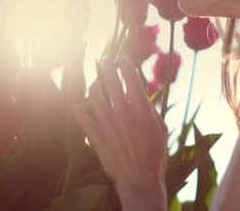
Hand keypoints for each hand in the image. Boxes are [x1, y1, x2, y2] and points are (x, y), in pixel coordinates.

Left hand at [72, 57, 167, 193]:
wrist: (139, 178)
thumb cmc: (154, 153)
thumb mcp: (160, 126)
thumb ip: (149, 107)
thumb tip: (140, 93)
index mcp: (140, 107)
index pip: (130, 75)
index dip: (125, 63)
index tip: (123, 60)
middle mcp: (121, 110)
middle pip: (109, 78)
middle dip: (107, 66)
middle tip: (106, 62)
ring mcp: (105, 122)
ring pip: (93, 92)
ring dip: (96, 85)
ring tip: (98, 85)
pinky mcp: (94, 133)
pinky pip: (79, 111)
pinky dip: (82, 105)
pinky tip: (87, 106)